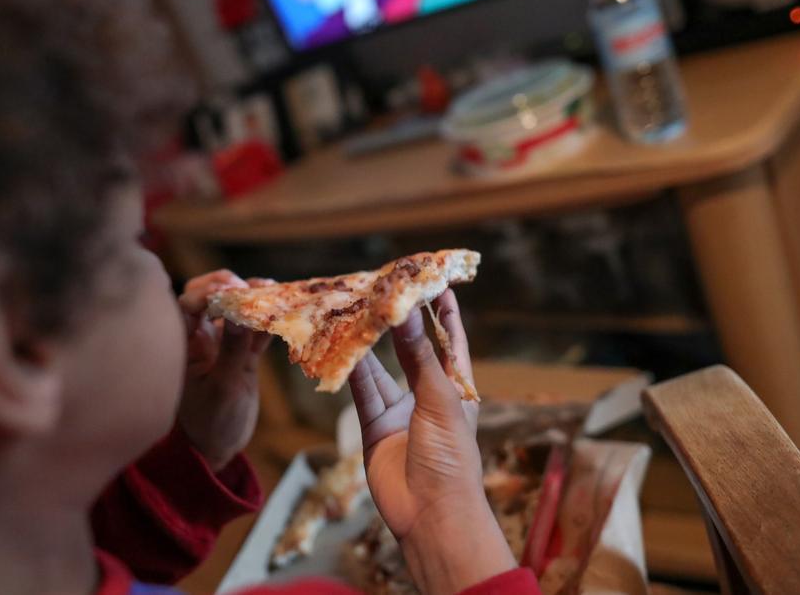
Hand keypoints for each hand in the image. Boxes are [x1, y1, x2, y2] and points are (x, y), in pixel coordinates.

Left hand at [176, 270, 271, 470]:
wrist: (219, 447)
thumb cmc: (211, 422)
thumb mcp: (224, 388)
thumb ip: (232, 351)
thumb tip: (238, 314)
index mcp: (185, 344)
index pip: (187, 305)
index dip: (206, 291)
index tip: (229, 291)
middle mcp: (201, 338)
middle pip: (209, 297)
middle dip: (228, 285)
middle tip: (247, 287)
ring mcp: (223, 345)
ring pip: (236, 310)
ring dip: (253, 298)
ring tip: (272, 289)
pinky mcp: (243, 355)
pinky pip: (255, 329)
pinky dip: (267, 318)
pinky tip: (282, 308)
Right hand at [350, 290, 516, 594]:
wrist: (432, 517)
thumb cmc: (451, 459)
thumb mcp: (439, 401)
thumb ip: (419, 357)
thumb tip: (408, 311)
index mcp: (457, 389)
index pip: (451, 341)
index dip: (444, 312)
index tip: (435, 281)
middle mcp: (429, 397)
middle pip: (411, 352)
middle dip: (398, 323)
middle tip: (381, 289)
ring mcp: (401, 413)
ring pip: (381, 370)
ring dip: (368, 345)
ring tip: (353, 311)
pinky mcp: (375, 429)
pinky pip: (362, 393)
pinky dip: (352, 372)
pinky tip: (341, 347)